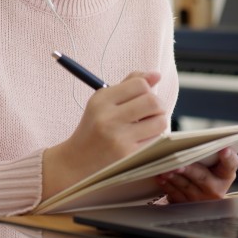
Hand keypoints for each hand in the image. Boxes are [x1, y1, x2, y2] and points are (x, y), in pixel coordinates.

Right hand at [43, 71, 167, 198]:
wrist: (77, 162)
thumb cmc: (94, 128)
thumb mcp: (103, 102)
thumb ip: (129, 85)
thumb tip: (156, 74)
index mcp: (101, 100)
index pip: (140, 84)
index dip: (146, 89)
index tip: (141, 97)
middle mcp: (108, 117)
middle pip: (153, 101)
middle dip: (158, 105)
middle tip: (150, 112)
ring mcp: (119, 138)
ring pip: (160, 121)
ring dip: (158, 122)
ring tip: (147, 126)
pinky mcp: (128, 155)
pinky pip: (156, 140)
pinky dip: (154, 138)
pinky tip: (141, 140)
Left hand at [155, 147, 237, 203]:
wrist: (200, 192)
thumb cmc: (205, 169)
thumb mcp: (212, 163)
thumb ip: (206, 153)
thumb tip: (190, 141)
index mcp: (226, 174)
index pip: (230, 164)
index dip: (228, 157)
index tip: (224, 149)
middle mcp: (216, 189)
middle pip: (202, 177)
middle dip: (189, 170)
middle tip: (178, 164)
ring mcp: (201, 199)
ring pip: (185, 186)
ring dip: (173, 176)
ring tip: (164, 169)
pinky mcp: (186, 205)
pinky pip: (175, 194)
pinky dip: (166, 184)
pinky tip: (160, 176)